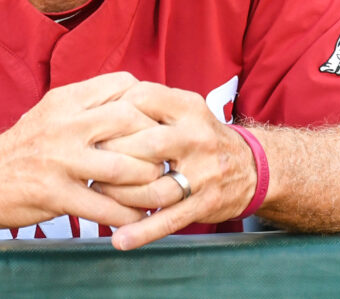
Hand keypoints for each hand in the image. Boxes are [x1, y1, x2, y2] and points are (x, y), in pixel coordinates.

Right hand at [0, 72, 163, 229]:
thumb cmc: (24, 146)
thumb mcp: (51, 111)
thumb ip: (87, 105)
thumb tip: (133, 102)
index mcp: (66, 99)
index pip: (121, 84)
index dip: (147, 101)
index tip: (157, 121)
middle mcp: (64, 125)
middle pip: (129, 120)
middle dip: (154, 140)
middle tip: (165, 156)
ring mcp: (59, 160)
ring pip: (123, 167)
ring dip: (147, 181)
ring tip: (156, 188)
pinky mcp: (53, 194)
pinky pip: (103, 207)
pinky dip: (126, 215)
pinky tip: (135, 217)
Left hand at [93, 81, 256, 249]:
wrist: (251, 167)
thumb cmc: (202, 136)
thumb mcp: (184, 110)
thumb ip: (150, 105)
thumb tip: (99, 107)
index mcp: (189, 108)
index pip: (143, 100)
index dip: (114, 112)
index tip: (94, 124)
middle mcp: (197, 138)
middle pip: (145, 146)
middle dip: (112, 155)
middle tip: (88, 161)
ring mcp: (203, 173)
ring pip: (153, 188)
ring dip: (119, 195)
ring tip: (98, 194)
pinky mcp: (205, 203)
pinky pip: (169, 220)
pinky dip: (142, 232)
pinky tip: (120, 239)